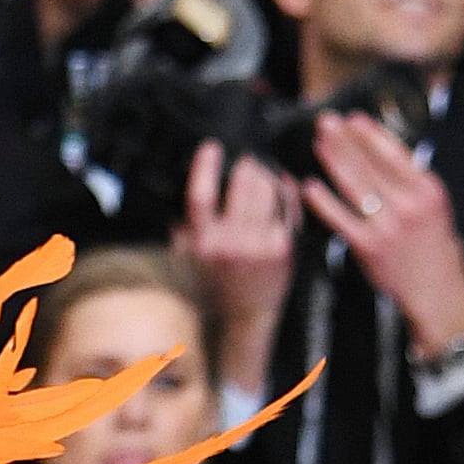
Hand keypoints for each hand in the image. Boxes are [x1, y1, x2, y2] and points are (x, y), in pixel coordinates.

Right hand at [180, 139, 297, 386]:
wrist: (243, 317)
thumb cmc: (213, 287)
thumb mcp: (186, 261)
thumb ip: (182, 233)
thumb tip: (177, 207)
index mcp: (201, 242)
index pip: (200, 195)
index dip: (205, 167)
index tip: (212, 147)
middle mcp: (229, 241)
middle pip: (240, 186)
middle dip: (246, 167)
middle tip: (248, 160)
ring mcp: (258, 244)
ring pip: (266, 192)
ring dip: (266, 175)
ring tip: (264, 171)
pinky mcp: (283, 247)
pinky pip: (286, 207)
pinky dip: (287, 191)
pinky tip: (284, 184)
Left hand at [305, 111, 463, 361]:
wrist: (437, 287)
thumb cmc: (432, 244)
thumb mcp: (432, 206)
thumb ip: (409, 183)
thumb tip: (379, 153)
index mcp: (427, 190)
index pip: (396, 154)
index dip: (371, 134)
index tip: (354, 118)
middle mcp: (409, 204)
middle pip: (371, 165)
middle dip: (345, 140)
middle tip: (325, 121)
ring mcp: (388, 225)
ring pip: (355, 186)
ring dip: (334, 160)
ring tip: (318, 142)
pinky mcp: (368, 245)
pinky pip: (340, 218)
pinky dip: (323, 201)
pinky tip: (309, 186)